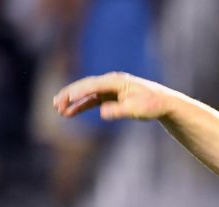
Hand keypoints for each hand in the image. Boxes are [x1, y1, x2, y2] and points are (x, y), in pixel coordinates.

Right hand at [53, 72, 175, 120]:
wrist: (163, 103)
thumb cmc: (152, 105)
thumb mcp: (136, 109)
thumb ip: (119, 110)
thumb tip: (102, 112)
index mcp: (116, 81)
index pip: (93, 85)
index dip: (79, 91)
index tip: (67, 99)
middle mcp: (110, 82)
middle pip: (85, 86)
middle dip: (70, 94)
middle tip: (56, 104)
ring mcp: (109, 89)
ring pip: (86, 93)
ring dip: (72, 101)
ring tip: (58, 110)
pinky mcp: (110, 97)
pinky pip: (91, 100)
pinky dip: (81, 106)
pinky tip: (70, 113)